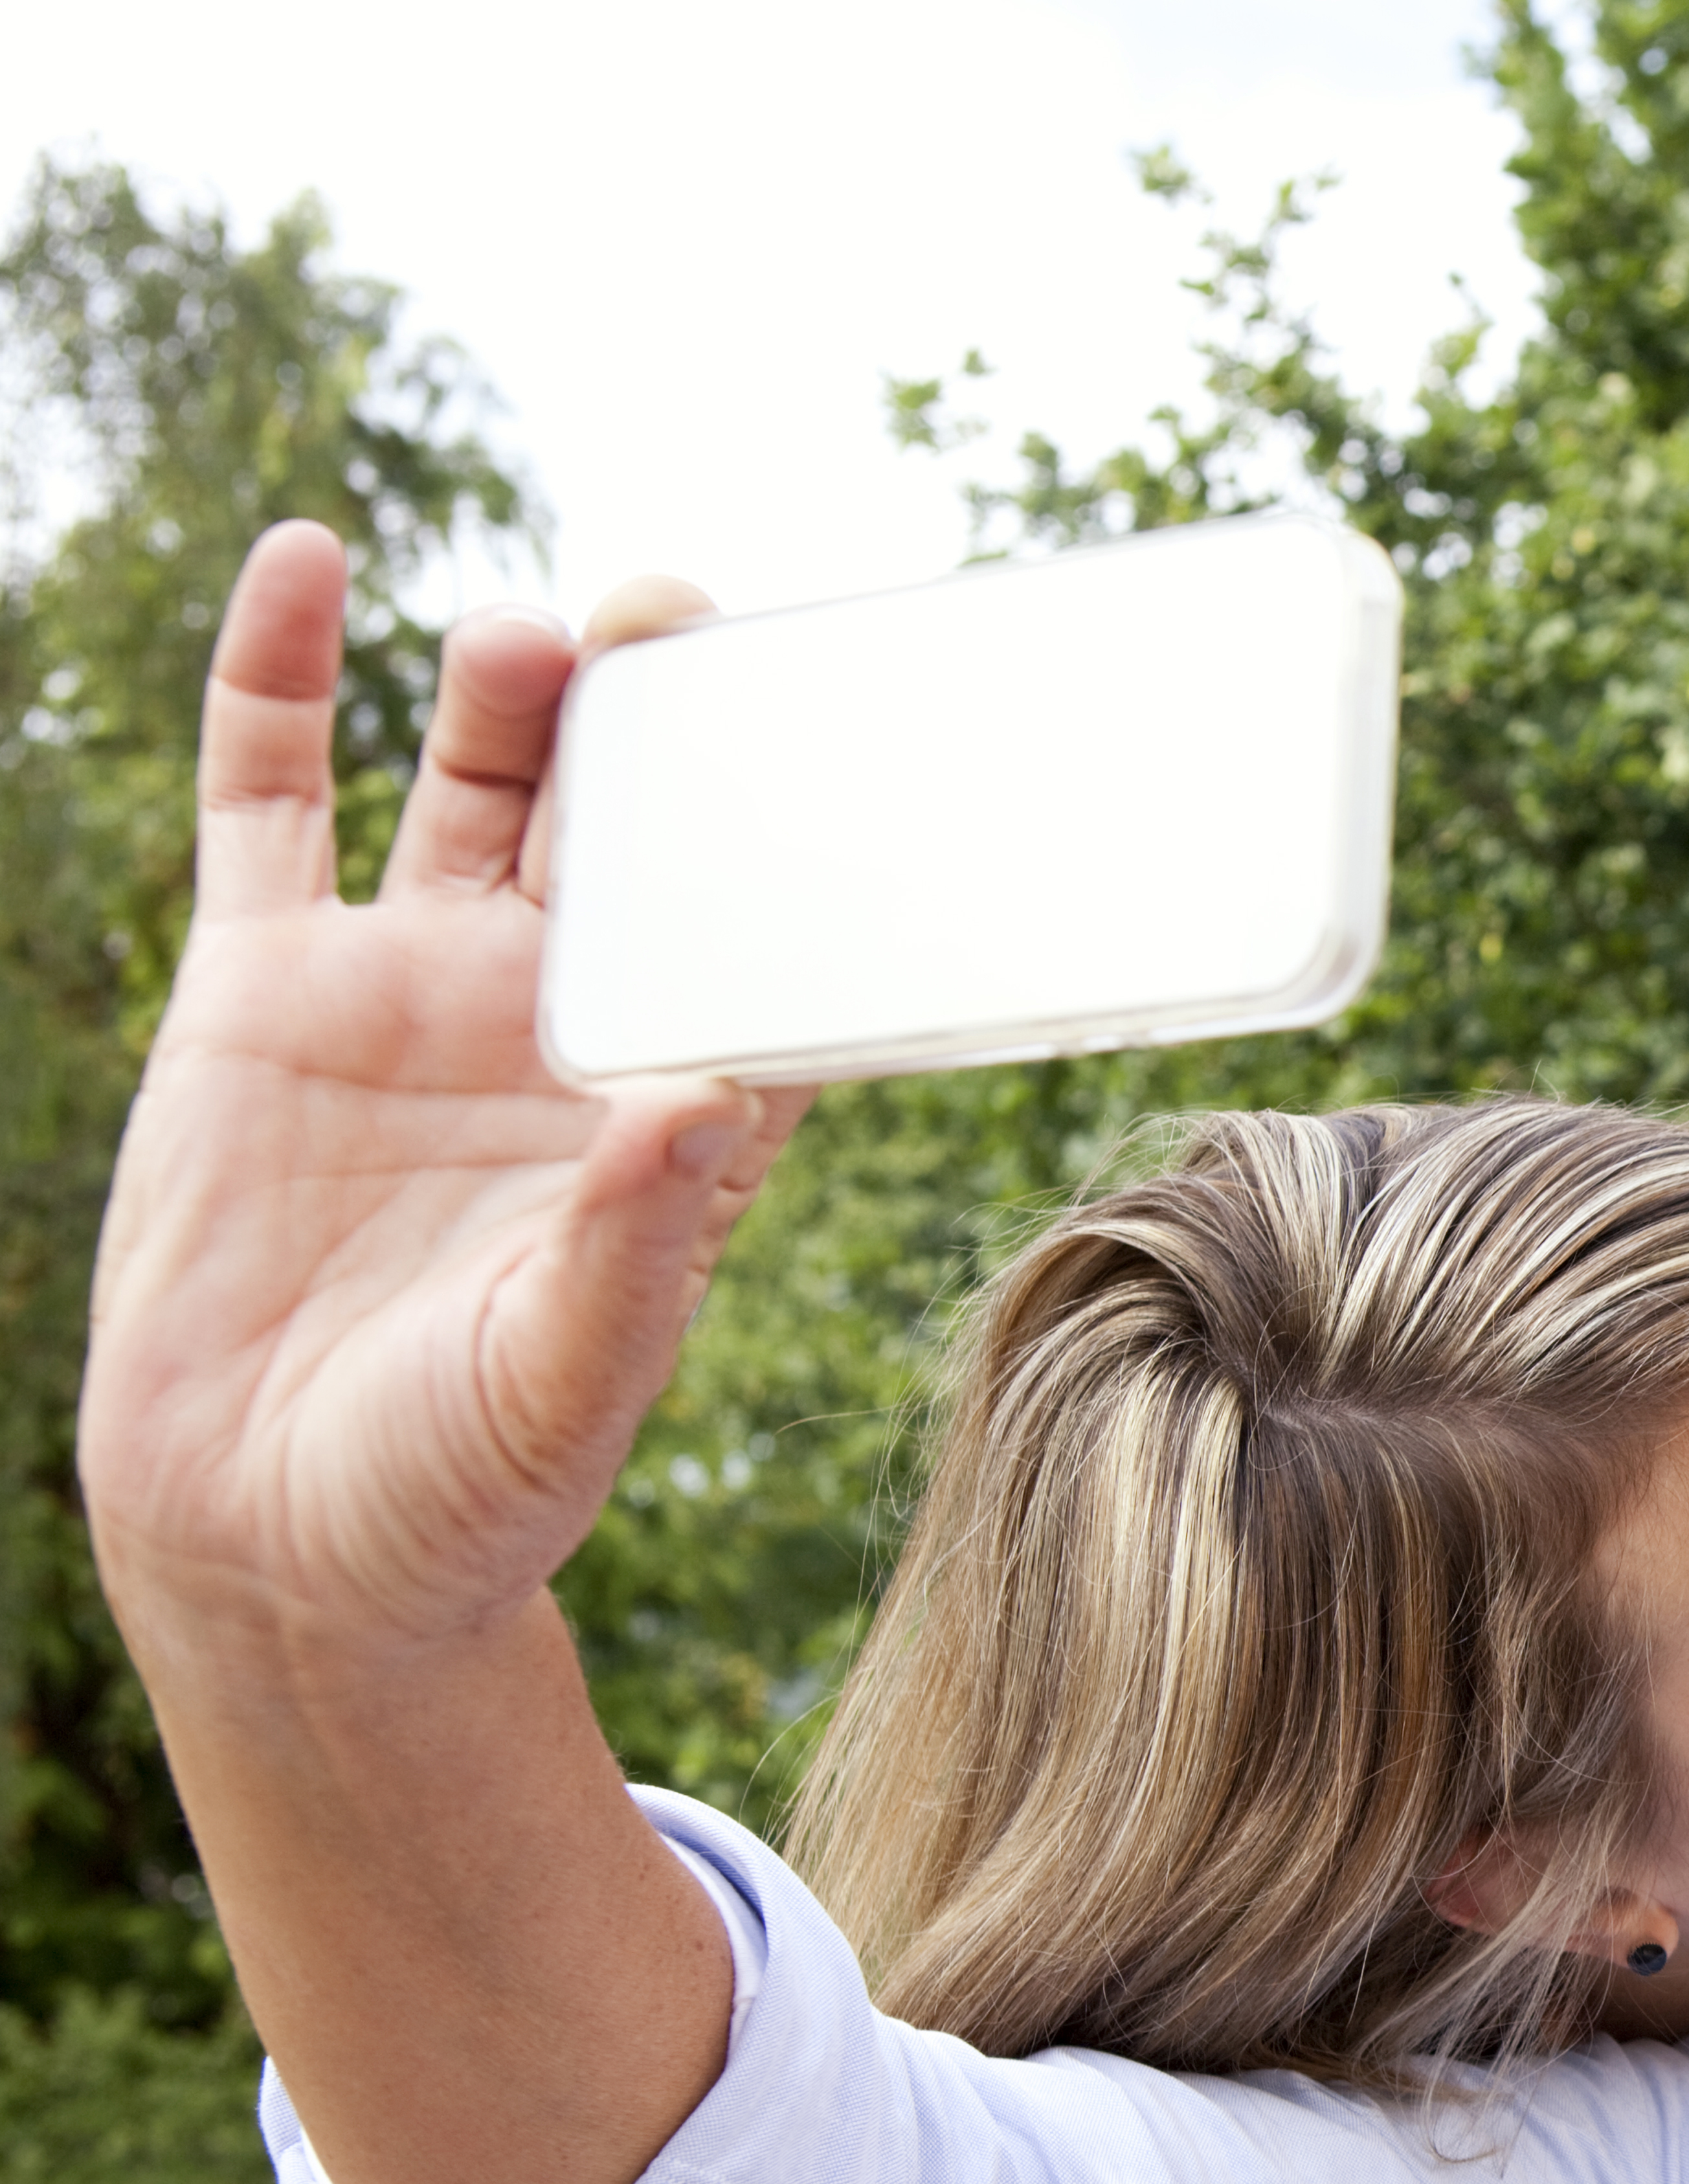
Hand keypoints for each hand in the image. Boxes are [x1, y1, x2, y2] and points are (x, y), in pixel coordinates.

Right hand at [78, 521, 806, 1669]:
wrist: (276, 1543)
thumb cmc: (458, 1487)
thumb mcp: (561, 1374)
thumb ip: (635, 1244)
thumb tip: (701, 1105)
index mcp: (674, 1115)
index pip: (768, 943)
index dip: (805, 844)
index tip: (843, 732)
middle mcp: (558, 1027)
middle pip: (633, 829)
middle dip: (660, 723)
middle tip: (684, 616)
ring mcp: (410, 992)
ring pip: (476, 785)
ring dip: (516, 694)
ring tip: (547, 633)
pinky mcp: (265, 988)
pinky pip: (271, 794)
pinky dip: (285, 674)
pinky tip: (309, 555)